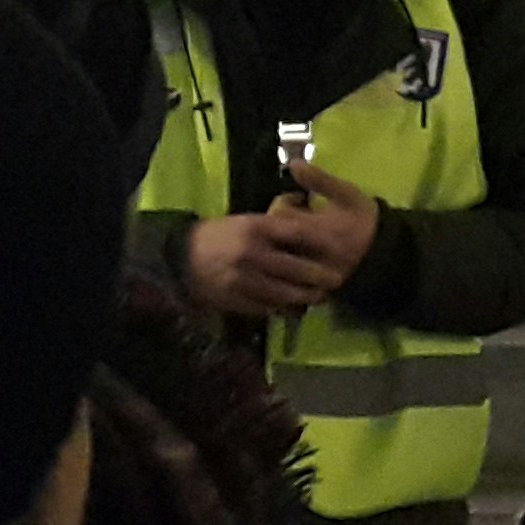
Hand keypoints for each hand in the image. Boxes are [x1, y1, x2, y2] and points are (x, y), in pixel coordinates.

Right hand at [186, 209, 351, 316]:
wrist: (182, 256)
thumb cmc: (224, 234)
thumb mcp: (250, 220)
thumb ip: (279, 224)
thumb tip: (313, 216)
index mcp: (257, 228)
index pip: (299, 234)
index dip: (323, 243)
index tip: (341, 248)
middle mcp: (251, 253)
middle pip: (295, 268)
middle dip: (320, 276)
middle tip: (338, 279)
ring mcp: (241, 279)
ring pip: (283, 293)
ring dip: (305, 297)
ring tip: (321, 297)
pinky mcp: (233, 299)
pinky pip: (265, 307)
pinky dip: (282, 308)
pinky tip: (295, 308)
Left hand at [271, 160, 383, 281]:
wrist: (385, 256)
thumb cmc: (363, 221)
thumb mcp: (347, 195)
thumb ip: (320, 181)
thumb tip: (294, 163)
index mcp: (318, 230)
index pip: (280, 214)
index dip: (285, 203)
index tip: (299, 200)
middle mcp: (310, 255)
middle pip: (272, 239)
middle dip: (276, 227)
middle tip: (291, 220)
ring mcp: (308, 276)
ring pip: (275, 259)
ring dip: (276, 247)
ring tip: (290, 238)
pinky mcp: (308, 290)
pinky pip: (281, 280)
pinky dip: (280, 268)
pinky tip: (290, 258)